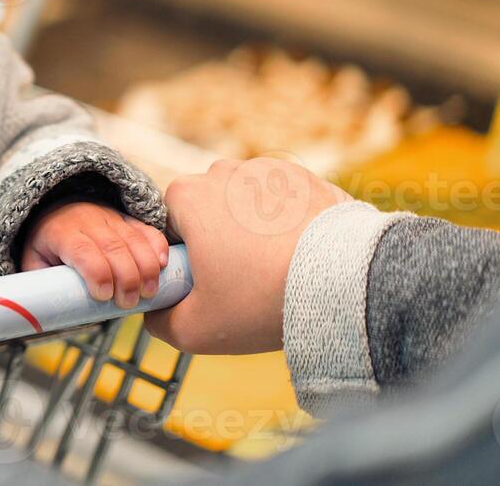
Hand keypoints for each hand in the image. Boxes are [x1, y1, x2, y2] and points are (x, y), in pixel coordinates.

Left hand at [19, 200, 168, 308]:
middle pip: (113, 247)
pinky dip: (158, 246)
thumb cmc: (47, 243)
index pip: (82, 250)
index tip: (104, 295)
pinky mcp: (128, 220)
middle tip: (128, 303)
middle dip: (125, 278)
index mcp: (61, 233)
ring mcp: (111, 218)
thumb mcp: (34, 261)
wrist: (56, 208)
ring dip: (146, 268)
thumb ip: (42, 286)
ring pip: (134, 239)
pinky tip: (163, 265)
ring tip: (148, 292)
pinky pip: (146, 229)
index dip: (97, 272)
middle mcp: (88, 222)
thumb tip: (52, 317)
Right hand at [144, 156, 349, 353]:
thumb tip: (154, 312)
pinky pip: (283, 203)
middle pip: (205, 210)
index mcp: (186, 195)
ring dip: (251, 231)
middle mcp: (222, 171)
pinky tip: (301, 256)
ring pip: (244, 205)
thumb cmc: (262, 300)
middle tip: (242, 282)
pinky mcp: (306, 176)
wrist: (345, 283)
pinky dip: (286, 225)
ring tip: (276, 270)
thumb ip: (159, 320)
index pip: (166, 225)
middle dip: (216, 241)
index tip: (204, 284)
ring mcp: (267, 169)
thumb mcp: (194, 329)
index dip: (181, 257)